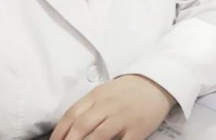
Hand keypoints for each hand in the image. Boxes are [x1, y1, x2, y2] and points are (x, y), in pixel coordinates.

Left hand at [50, 75, 176, 139]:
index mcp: (96, 96)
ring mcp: (123, 117)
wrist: (156, 82)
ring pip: (98, 137)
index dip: (59, 132)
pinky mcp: (138, 129)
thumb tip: (68, 128)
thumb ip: (87, 107)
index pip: (71, 115)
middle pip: (81, 127)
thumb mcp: (104, 92)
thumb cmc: (126, 91)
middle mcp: (107, 106)